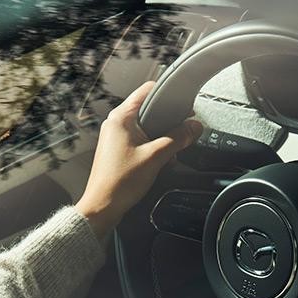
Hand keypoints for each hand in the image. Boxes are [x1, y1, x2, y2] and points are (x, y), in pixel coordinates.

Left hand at [76, 80, 202, 238]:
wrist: (103, 207)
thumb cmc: (119, 183)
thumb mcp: (156, 157)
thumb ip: (178, 139)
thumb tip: (193, 127)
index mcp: (121, 117)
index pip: (147, 90)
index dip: (168, 94)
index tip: (183, 103)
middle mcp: (116, 124)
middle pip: (149, 110)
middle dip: (168, 121)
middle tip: (182, 131)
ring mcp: (115, 137)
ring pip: (145, 127)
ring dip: (161, 138)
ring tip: (169, 152)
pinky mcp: (118, 151)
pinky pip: (140, 141)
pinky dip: (152, 148)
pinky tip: (159, 161)